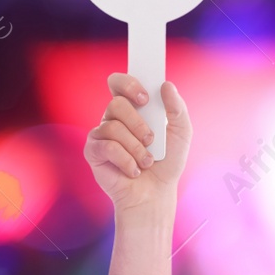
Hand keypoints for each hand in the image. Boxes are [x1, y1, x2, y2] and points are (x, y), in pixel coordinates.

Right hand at [83, 74, 190, 214]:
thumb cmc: (168, 161)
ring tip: (147, 160)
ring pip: (113, 127)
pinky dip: (127, 160)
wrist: (156, 191)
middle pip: (116, 103)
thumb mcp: (181, 133)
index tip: (145, 97)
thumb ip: (177, 108)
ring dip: (137, 147)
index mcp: (133, 108)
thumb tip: (167, 85)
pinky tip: (134, 169)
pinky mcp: (93, 151)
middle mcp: (114, 118)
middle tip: (151, 137)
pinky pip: (108, 147)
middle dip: (138, 122)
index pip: (120, 83)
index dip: (128, 84)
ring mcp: (101, 134)